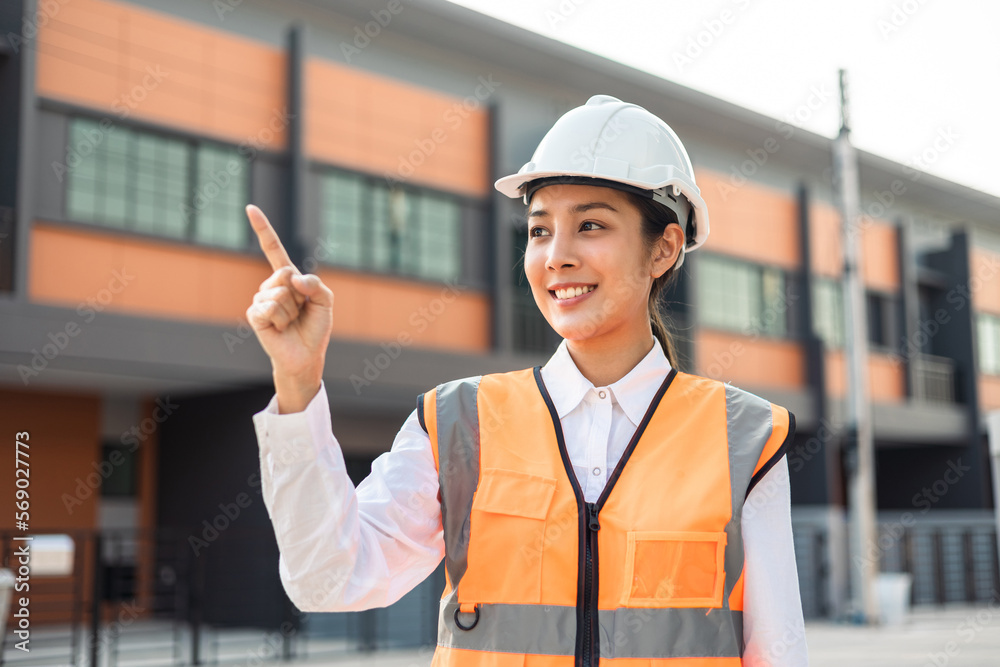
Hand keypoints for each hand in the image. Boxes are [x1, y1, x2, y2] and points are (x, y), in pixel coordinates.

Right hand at [245, 204, 333, 411]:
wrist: (306, 355)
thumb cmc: (316, 328)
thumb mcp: (326, 302)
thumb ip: (316, 284)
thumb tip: (294, 279)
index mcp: (289, 278)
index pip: (273, 249)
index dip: (263, 229)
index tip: (250, 208)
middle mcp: (272, 285)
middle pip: (285, 274)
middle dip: (299, 295)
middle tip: (300, 311)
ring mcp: (261, 299)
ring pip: (278, 294)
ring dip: (291, 311)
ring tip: (291, 322)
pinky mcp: (255, 315)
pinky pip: (268, 307)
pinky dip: (280, 319)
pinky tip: (280, 328)